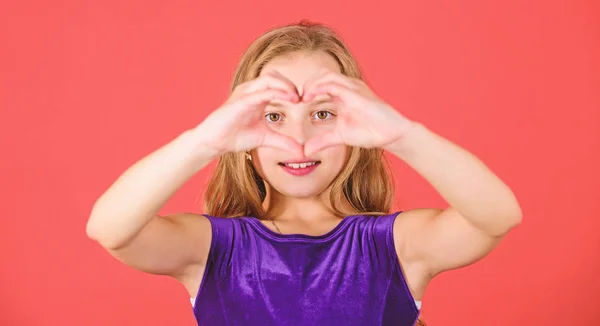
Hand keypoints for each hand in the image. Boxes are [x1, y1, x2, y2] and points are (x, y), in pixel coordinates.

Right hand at [195, 71, 302, 156]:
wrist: (214, 142)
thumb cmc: (235, 137)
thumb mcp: (266, 138)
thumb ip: (283, 142)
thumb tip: (301, 152)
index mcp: (257, 95)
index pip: (278, 83)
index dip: (292, 89)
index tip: (305, 101)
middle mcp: (251, 90)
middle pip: (275, 76)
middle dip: (291, 84)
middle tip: (303, 98)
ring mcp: (245, 93)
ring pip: (269, 79)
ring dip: (286, 86)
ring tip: (297, 98)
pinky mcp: (240, 101)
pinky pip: (261, 92)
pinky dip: (276, 93)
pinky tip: (288, 100)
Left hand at [301, 70, 415, 155]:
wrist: (393, 134)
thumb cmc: (370, 132)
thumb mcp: (340, 136)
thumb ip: (323, 140)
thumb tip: (306, 150)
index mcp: (343, 93)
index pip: (320, 82)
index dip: (306, 89)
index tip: (293, 102)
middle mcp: (348, 86)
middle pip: (321, 75)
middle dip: (306, 84)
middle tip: (294, 99)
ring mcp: (353, 87)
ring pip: (326, 76)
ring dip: (311, 85)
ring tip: (301, 98)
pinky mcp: (357, 93)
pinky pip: (335, 84)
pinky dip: (319, 88)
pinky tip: (310, 98)